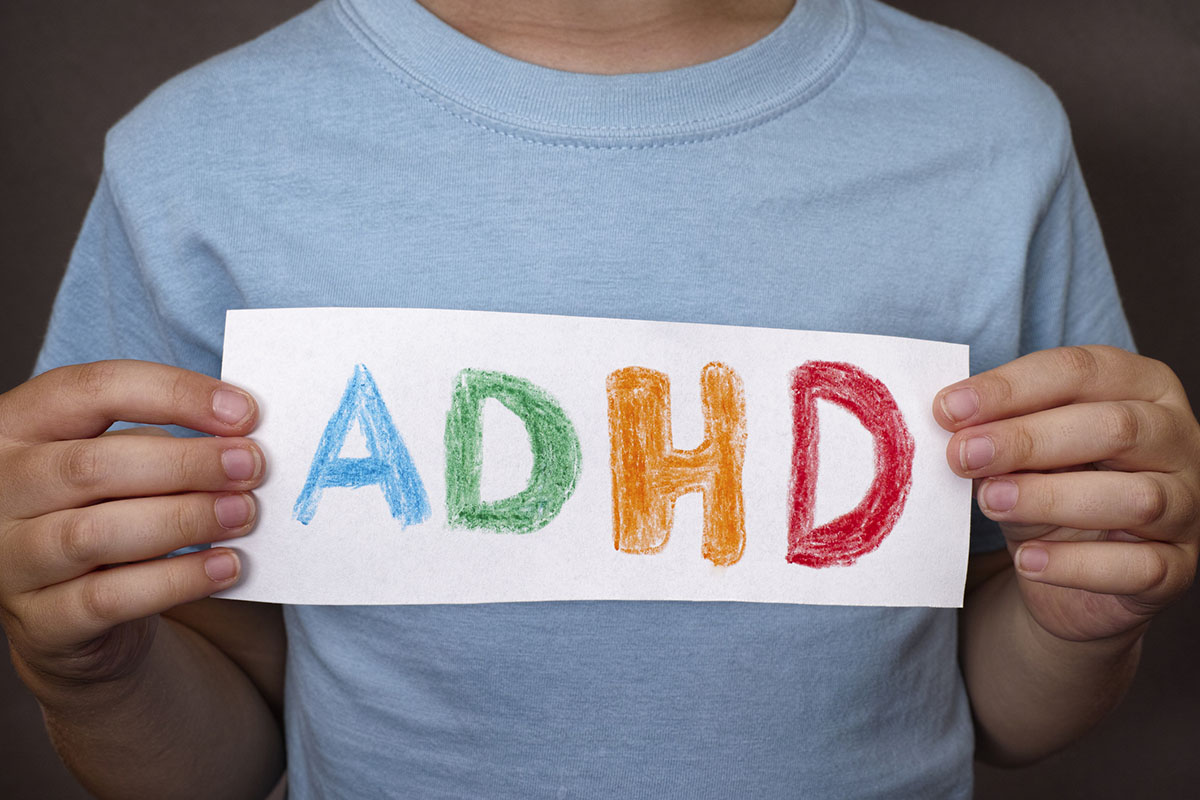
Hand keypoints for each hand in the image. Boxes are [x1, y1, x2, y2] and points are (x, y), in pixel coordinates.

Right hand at [0, 361, 263, 692]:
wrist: (72, 611)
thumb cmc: (109, 511)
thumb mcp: (126, 463)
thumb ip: (168, 443)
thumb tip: (240, 443)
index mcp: (19, 426)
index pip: (92, 390)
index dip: (174, 394)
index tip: (245, 412)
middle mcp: (1, 489)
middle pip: (92, 464)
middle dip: (187, 462)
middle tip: (252, 467)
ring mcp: (10, 558)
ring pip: (96, 533)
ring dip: (184, 519)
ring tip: (244, 514)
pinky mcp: (42, 621)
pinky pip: (111, 598)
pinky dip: (177, 580)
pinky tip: (225, 565)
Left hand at [935, 346, 1199, 642]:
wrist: (1070, 570)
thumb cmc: (1048, 485)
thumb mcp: (1022, 449)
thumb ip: (998, 429)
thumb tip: (951, 420)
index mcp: (1142, 386)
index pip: (1081, 371)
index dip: (1012, 387)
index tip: (949, 408)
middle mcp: (1178, 438)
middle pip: (1114, 427)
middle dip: (1028, 439)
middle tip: (963, 455)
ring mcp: (1188, 503)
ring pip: (1133, 497)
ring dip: (1051, 498)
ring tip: (991, 501)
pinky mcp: (1178, 566)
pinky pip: (1137, 567)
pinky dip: (1076, 564)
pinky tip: (1027, 560)